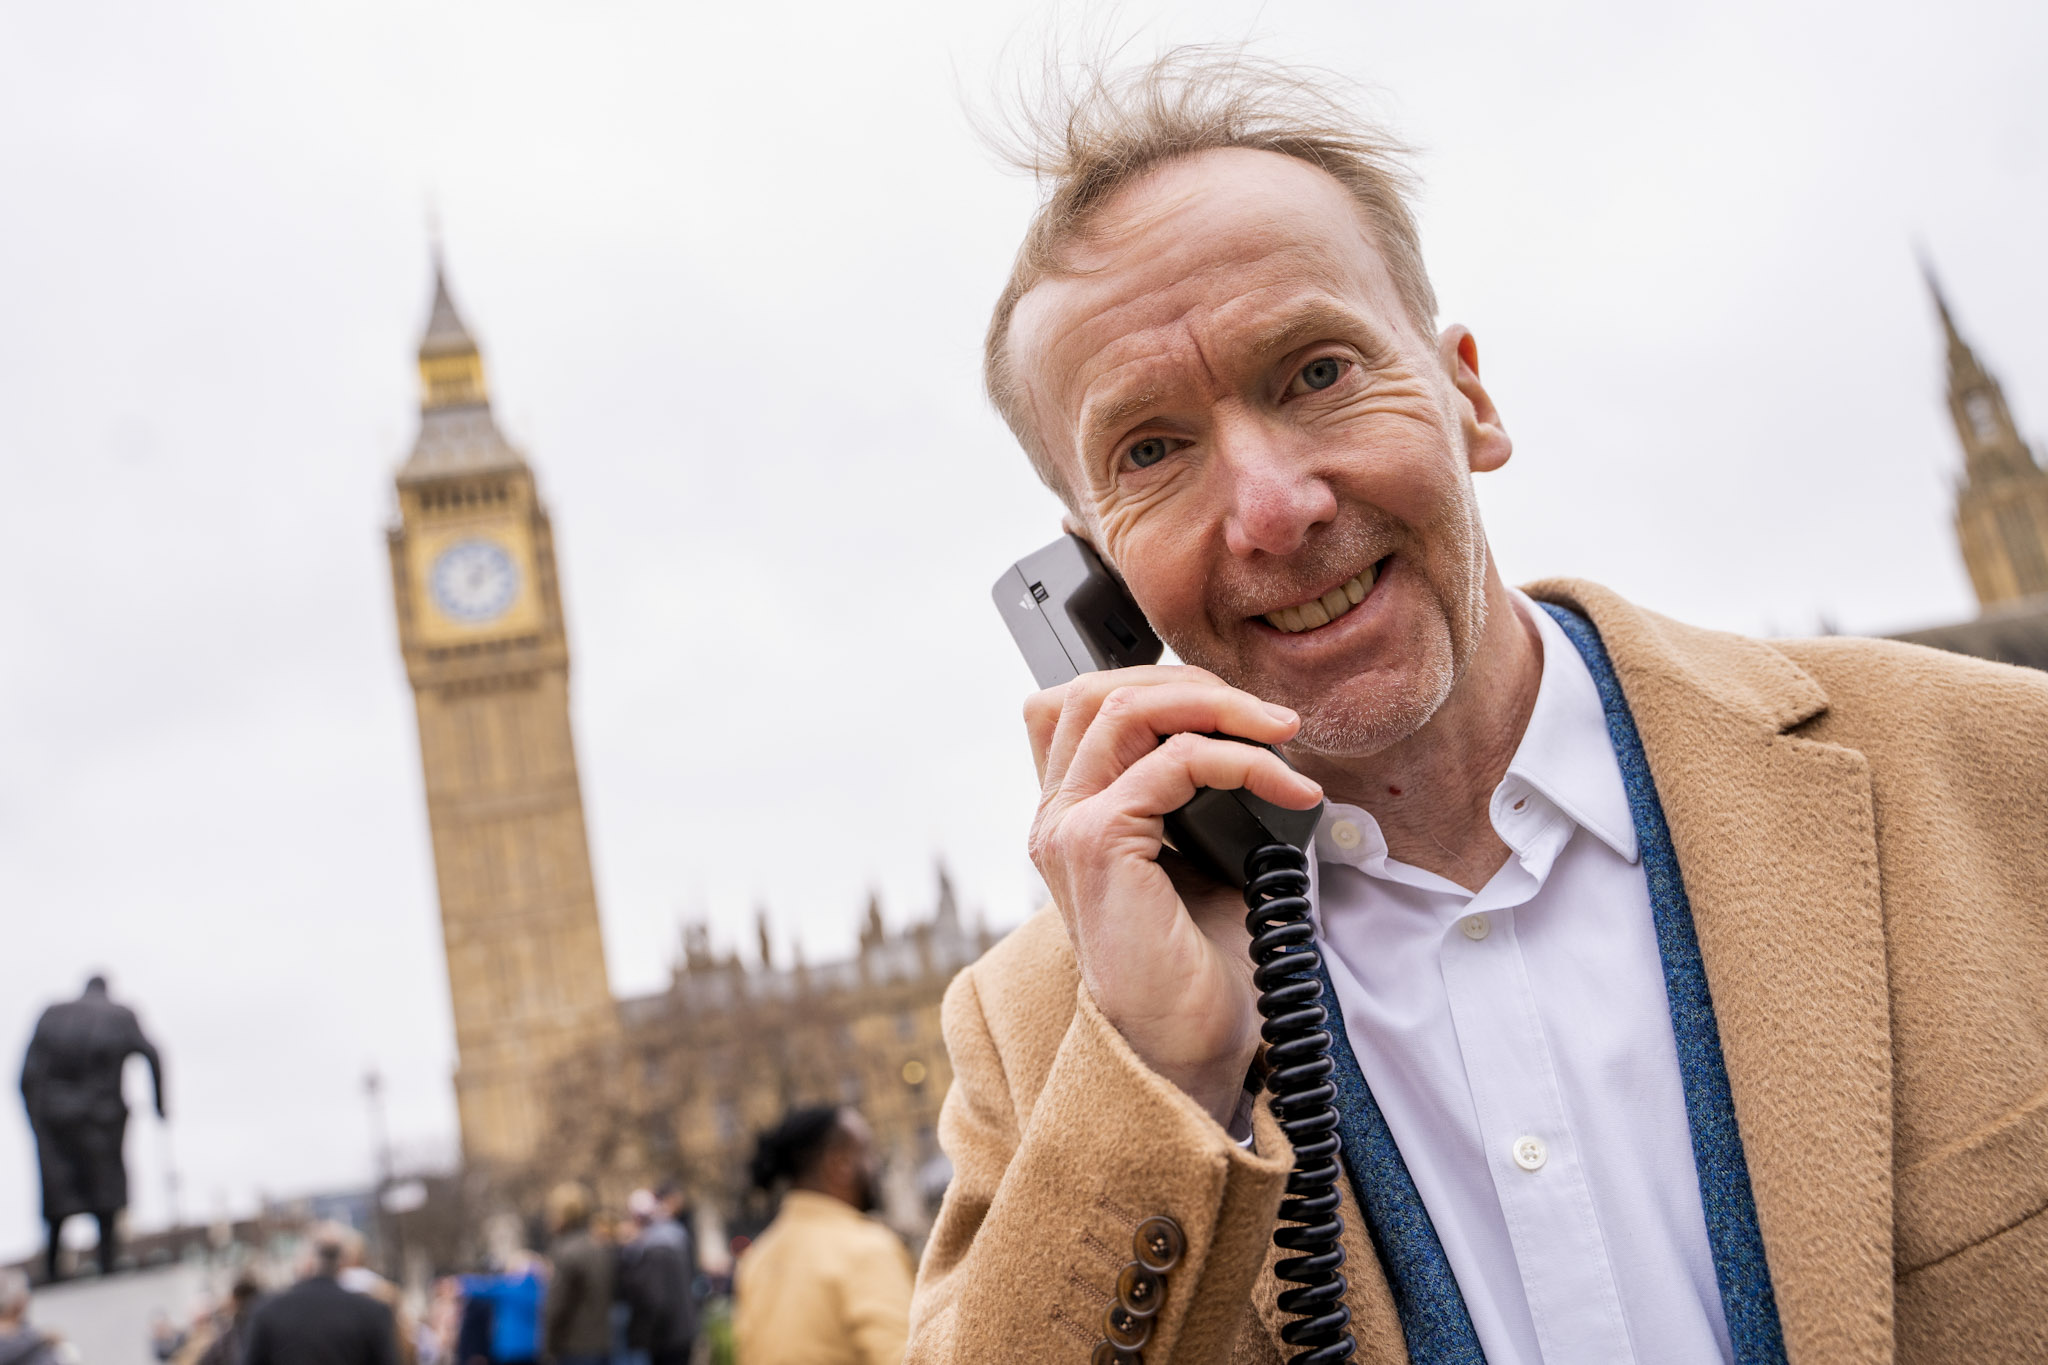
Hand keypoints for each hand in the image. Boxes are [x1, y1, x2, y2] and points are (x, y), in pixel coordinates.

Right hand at [1025, 666, 1322, 1125]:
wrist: (1190, 1051)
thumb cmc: (1198, 970)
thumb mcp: (1205, 856)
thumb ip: (1205, 792)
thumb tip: (1266, 737)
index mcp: (1073, 814)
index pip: (1089, 704)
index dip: (1164, 687)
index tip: (1241, 714)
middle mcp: (1056, 814)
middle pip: (1100, 689)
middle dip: (1194, 684)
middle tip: (1268, 717)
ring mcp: (1068, 826)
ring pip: (1127, 706)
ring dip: (1218, 706)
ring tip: (1281, 731)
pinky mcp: (1097, 844)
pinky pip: (1174, 762)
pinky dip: (1243, 760)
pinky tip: (1289, 786)